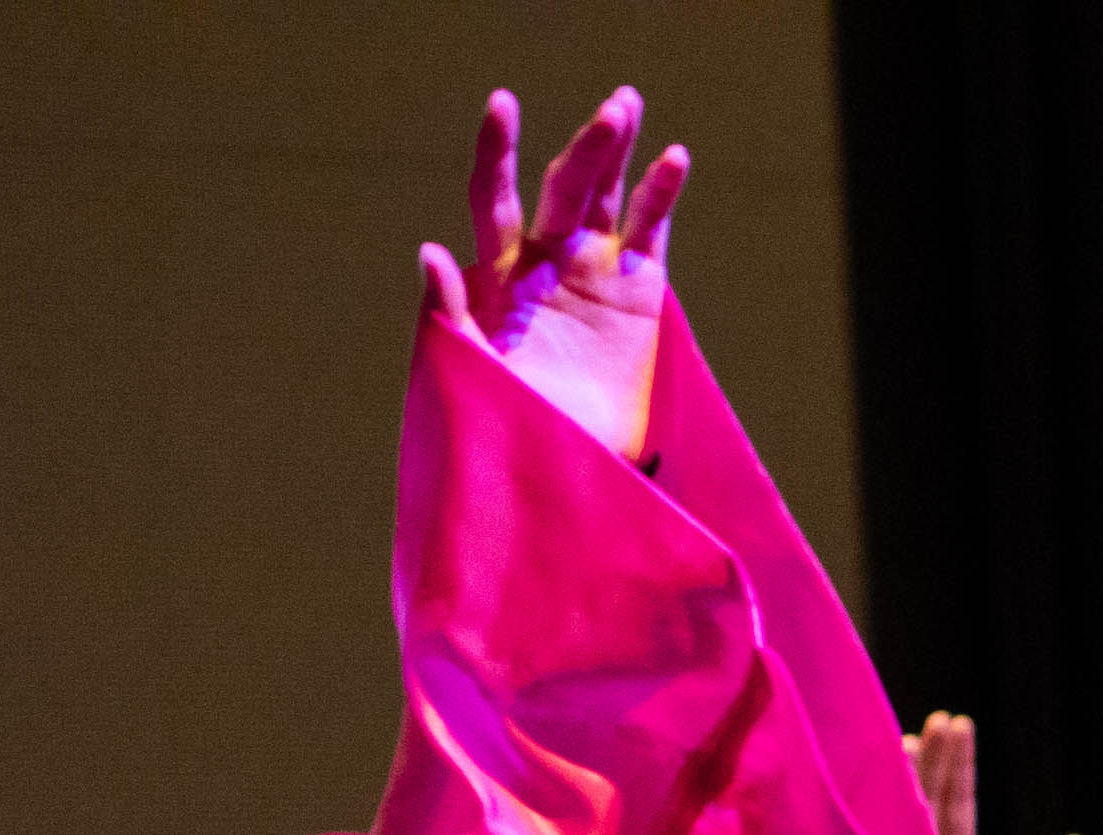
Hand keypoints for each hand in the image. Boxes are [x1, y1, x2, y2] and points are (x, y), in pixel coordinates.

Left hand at [431, 87, 683, 467]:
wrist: (574, 463)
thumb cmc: (511, 421)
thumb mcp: (469, 370)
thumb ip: (450, 312)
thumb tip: (430, 250)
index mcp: (500, 272)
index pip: (491, 196)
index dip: (496, 151)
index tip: (503, 106)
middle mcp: (547, 259)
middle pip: (564, 185)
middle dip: (588, 146)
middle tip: (615, 108)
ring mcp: (594, 271)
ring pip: (606, 195)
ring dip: (617, 150)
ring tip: (629, 104)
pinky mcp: (638, 292)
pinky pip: (650, 231)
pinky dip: (660, 195)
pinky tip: (673, 158)